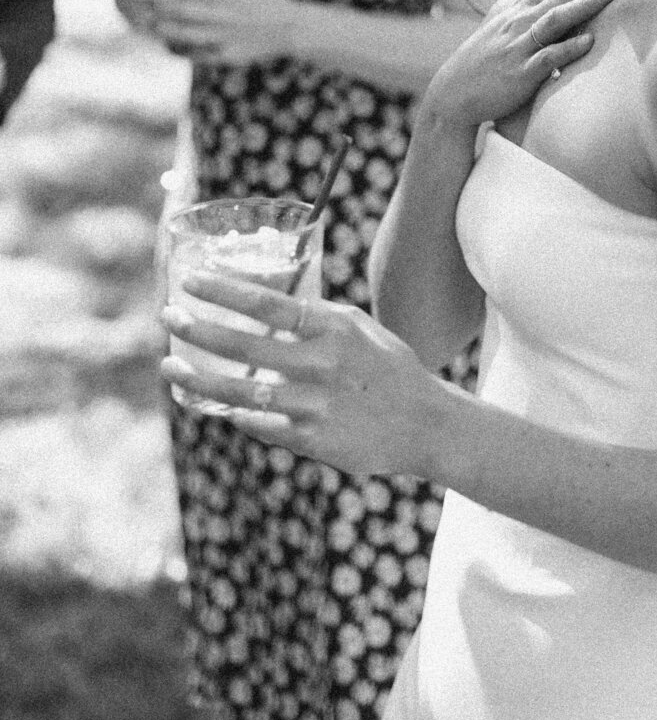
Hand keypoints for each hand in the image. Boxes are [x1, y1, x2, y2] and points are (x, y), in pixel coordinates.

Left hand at [155, 0, 297, 63]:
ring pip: (186, 35)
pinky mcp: (227, 56)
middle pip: (182, 11)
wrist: (291, 29)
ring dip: (165, 31)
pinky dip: (182, 52)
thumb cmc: (267, 1)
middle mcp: (223, 15)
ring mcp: (224, 37)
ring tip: (151, 26)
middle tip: (144, 5)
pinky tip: (170, 48)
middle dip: (159, 8)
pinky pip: (198, 55)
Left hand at [161, 272, 446, 478]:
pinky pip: (261, 424)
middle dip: (199, 329)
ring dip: (199, 377)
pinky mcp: (313, 439)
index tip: (191, 280)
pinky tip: (215, 405)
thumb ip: (316, 318)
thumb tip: (269, 303)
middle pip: (245, 345)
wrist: (425, 422)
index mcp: (333, 327)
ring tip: (171, 366)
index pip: (269, 302)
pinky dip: (236, 413)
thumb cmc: (387, 367)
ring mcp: (315, 404)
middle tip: (168, 317)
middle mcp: (321, 363)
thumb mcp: (358, 328)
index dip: (225, 291)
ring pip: (242, 391)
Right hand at [422, 0, 635, 128]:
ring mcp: (519, 43)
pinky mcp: (519, 72)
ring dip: (586, 2)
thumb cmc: (489, 54)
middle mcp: (520, 17)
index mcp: (520, 1)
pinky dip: (567, 48)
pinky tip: (589, 42)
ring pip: (556, 17)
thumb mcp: (508, 16)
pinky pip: (546, 58)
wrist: (454, 91)